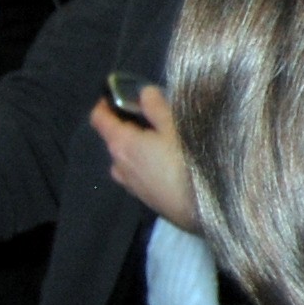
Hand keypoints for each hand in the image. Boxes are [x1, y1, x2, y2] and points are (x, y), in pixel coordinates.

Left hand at [89, 82, 198, 231]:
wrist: (205, 211)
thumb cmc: (187, 163)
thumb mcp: (176, 127)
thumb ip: (156, 107)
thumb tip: (143, 93)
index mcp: (121, 144)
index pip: (99, 119)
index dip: (105, 103)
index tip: (119, 93)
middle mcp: (119, 165)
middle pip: (114, 139)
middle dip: (129, 125)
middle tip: (154, 117)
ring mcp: (131, 185)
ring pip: (126, 160)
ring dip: (137, 148)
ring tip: (162, 143)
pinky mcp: (145, 199)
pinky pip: (138, 175)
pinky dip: (146, 165)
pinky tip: (170, 165)